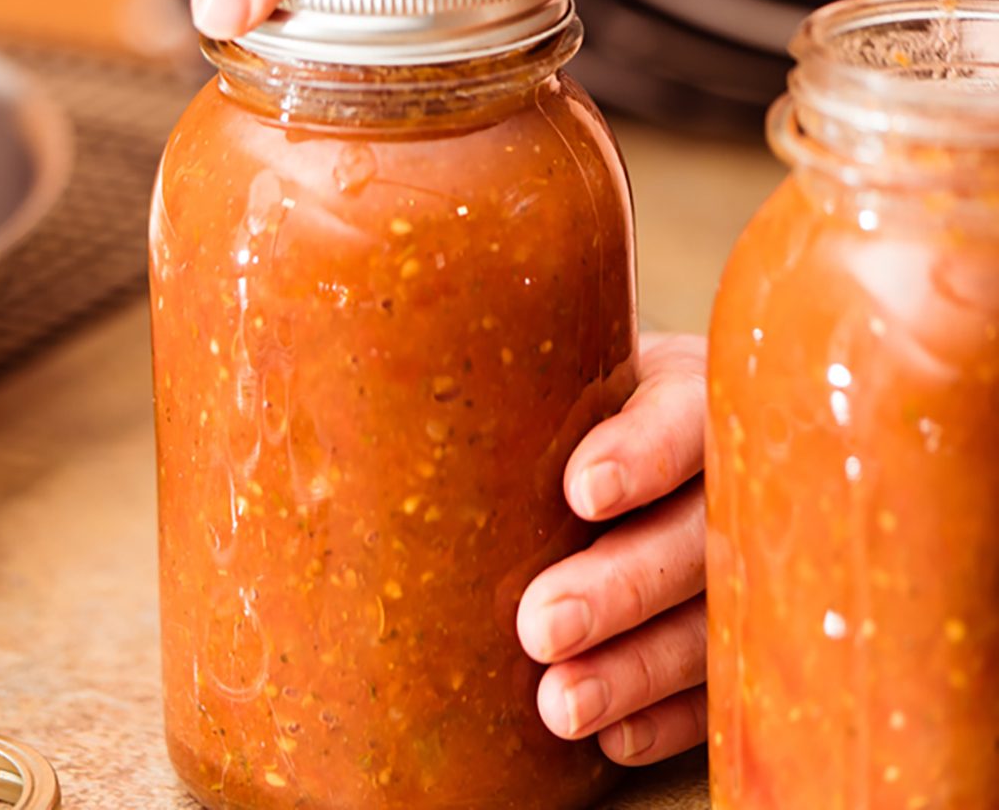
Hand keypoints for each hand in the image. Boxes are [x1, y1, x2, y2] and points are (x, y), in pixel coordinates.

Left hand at [517, 334, 706, 764]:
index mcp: (687, 399)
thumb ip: (503, 389)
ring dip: (637, 668)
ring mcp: (735, 562)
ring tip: (560, 703)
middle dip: (623, 585)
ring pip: (707, 622)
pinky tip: (613, 737)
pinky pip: (711, 684)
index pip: (681, 419)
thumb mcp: (552, 375)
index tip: (582, 489)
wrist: (630, 433)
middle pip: (696, 535)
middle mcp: (721, 481)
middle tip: (541, 624)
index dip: (643, 455)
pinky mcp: (728, 630)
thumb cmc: (567, 400)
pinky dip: (666, 716)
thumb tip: (375, 399)